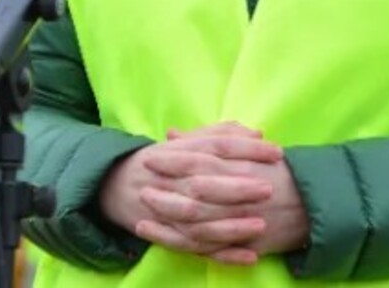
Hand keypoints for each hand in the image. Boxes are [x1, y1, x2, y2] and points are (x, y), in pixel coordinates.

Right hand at [97, 123, 282, 265]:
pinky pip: (196, 248)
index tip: (276, 152)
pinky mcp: (169, 235)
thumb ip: (221, 133)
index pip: (216, 146)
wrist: (113, 184)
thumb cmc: (162, 160)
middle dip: (237, 187)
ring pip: (199, 220)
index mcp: (180, 152)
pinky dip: (222, 254)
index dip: (246, 148)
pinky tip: (250, 256)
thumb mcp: (187, 142)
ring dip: (230, 225)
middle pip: (205, 183)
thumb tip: (258, 132)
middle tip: (269, 188)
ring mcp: (167, 210)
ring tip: (261, 225)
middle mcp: (172, 180)